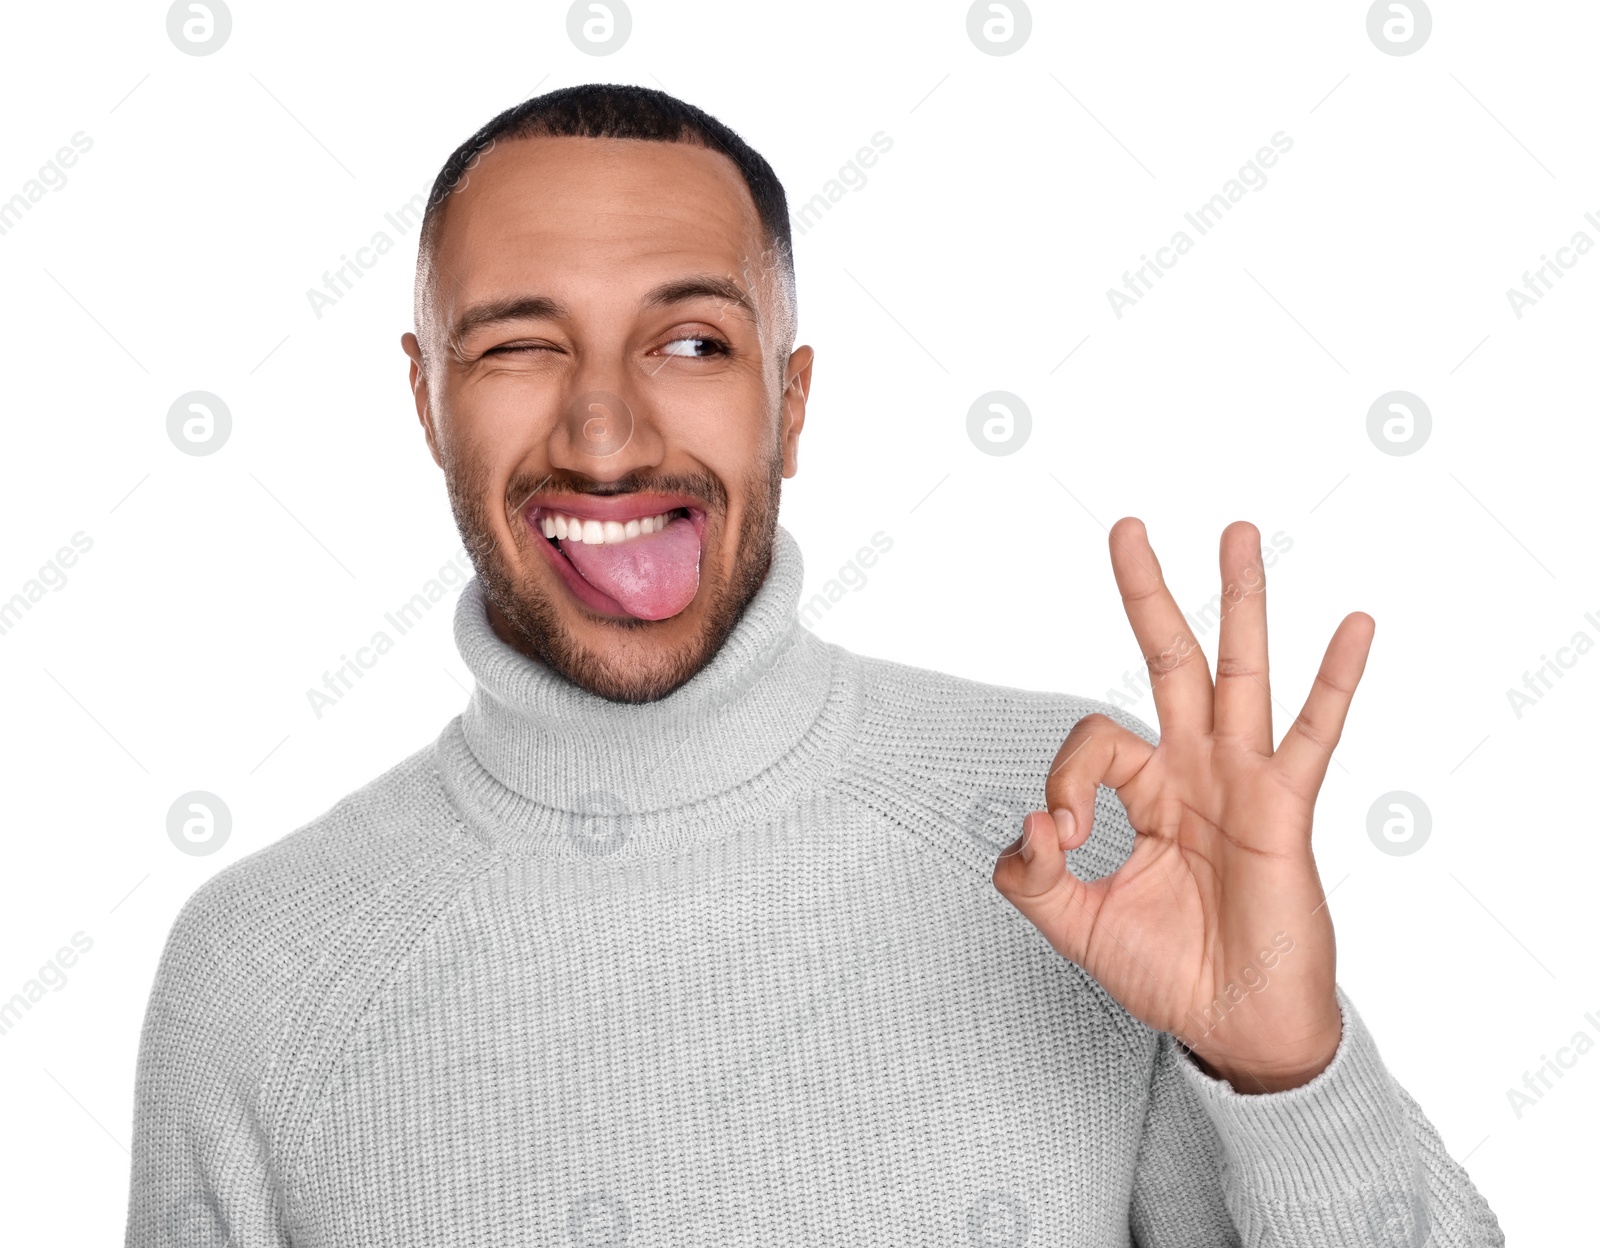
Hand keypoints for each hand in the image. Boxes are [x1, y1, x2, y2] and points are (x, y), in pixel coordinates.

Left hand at [991, 518, 1373, 1092]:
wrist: (1235, 1027)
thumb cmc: (1169, 972)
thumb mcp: (1075, 924)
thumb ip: (1031, 876)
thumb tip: (1029, 823)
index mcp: (1149, 791)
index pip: (1094, 742)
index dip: (1065, 782)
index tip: (1061, 841)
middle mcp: (1196, 770)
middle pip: (1172, 661)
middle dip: (1150, 594)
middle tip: (1128, 526)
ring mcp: (1242, 782)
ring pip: (1239, 673)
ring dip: (1239, 601)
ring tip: (1238, 530)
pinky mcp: (1283, 808)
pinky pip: (1314, 734)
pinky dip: (1336, 680)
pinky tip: (1355, 625)